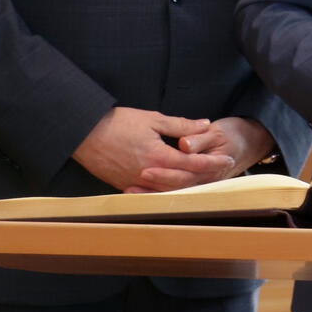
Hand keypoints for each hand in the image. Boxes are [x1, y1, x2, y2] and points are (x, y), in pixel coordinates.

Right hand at [72, 106, 233, 192]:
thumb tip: (204, 125)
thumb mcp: (152, 119)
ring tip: (205, 179)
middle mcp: (149, 174)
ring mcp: (136, 183)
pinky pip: (152, 192)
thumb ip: (180, 125)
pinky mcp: (125, 186)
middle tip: (222, 170)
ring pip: (169, 190)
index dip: (212, 162)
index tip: (228, 160)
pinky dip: (168, 190)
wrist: (83, 133)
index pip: (193, 163)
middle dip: (205, 175)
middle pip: (184, 181)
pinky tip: (178, 186)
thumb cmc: (117, 122)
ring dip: (189, 185)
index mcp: (158, 157)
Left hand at [135, 116, 273, 190]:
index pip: (185, 171)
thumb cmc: (235, 135)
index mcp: (211, 165)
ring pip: (173, 192)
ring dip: (151, 192)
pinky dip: (155, 193)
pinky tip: (138, 191)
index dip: (164, 171)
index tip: (144, 168)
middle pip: (176, 185)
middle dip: (153, 184)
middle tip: (134, 178)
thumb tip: (184, 144)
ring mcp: (200, 183)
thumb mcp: (218, 132)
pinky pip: (173, 191)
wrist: (252, 142)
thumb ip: (199, 137)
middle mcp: (206, 179)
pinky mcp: (195, 183)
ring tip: (129, 190)